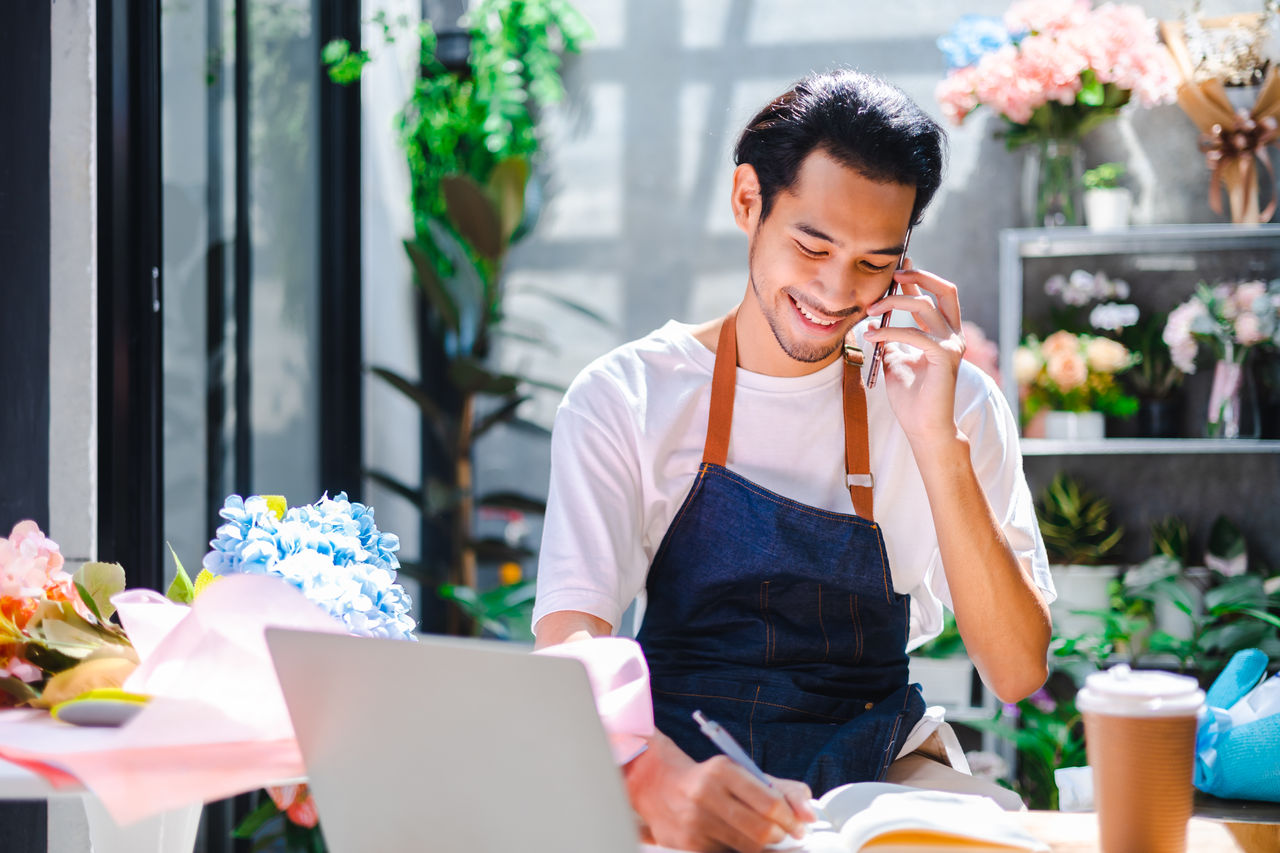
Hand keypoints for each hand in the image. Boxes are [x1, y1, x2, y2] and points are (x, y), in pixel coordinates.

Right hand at [625, 731, 814, 851]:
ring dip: (764, 849)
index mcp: (724, 770)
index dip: (792, 821)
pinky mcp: (687, 845)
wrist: (659, 787)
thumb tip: (810, 816)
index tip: (800, 828)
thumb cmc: (711, 782)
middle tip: (787, 839)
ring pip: (747, 849)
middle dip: (781, 839)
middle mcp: (706, 794)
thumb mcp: (744, 774)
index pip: (771, 803)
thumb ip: (783, 789)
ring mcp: (695, 822)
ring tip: (766, 842)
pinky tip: (741, 846)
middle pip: (761, 831)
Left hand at [863, 263, 965, 447]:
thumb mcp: (895, 360)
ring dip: (892, 303)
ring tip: (869, 311)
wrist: (923, 426)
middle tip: (893, 274)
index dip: (917, 280)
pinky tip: (871, 335)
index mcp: (942, 334)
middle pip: (944, 290)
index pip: (933, 297)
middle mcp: (952, 335)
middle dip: (919, 277)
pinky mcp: (945, 355)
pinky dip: (889, 331)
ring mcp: (952, 343)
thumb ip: (890, 340)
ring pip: (924, 306)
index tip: (897, 267)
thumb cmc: (910, 397)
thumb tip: (873, 322)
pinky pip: (914, 333)